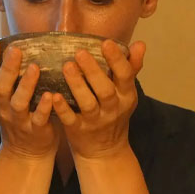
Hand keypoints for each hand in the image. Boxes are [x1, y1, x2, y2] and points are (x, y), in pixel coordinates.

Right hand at [0, 39, 58, 159]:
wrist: (24, 151)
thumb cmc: (16, 113)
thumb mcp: (1, 94)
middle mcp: (2, 106)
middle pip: (0, 87)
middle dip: (7, 68)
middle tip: (15, 49)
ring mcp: (18, 119)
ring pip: (18, 102)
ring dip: (26, 85)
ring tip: (35, 68)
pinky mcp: (35, 129)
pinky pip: (38, 118)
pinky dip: (43, 107)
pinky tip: (50, 95)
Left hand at [52, 40, 144, 159]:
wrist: (105, 151)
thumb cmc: (114, 114)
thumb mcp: (126, 93)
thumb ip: (131, 68)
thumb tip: (141, 44)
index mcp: (126, 96)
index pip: (125, 76)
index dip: (117, 59)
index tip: (106, 42)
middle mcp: (113, 108)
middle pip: (105, 89)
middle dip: (93, 71)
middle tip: (80, 52)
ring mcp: (95, 121)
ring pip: (87, 103)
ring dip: (77, 85)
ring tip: (67, 66)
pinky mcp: (78, 130)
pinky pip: (70, 119)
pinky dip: (63, 108)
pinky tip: (53, 95)